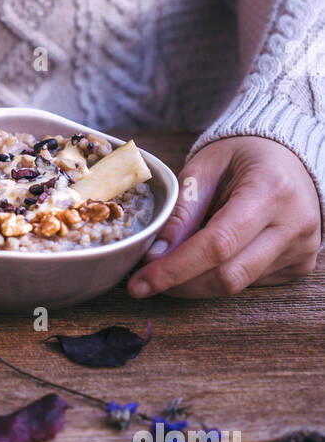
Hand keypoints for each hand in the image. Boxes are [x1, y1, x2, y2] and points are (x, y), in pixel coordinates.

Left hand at [127, 136, 320, 298]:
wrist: (289, 157)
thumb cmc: (244, 156)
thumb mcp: (205, 167)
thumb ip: (182, 209)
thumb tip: (157, 253)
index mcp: (271, 190)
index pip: (217, 244)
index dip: (175, 269)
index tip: (140, 282)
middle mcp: (294, 223)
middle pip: (228, 275)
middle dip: (180, 283)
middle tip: (147, 279)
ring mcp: (302, 248)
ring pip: (237, 285)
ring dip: (197, 282)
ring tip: (177, 262)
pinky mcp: (301, 264)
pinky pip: (251, 283)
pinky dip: (221, 275)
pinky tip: (213, 256)